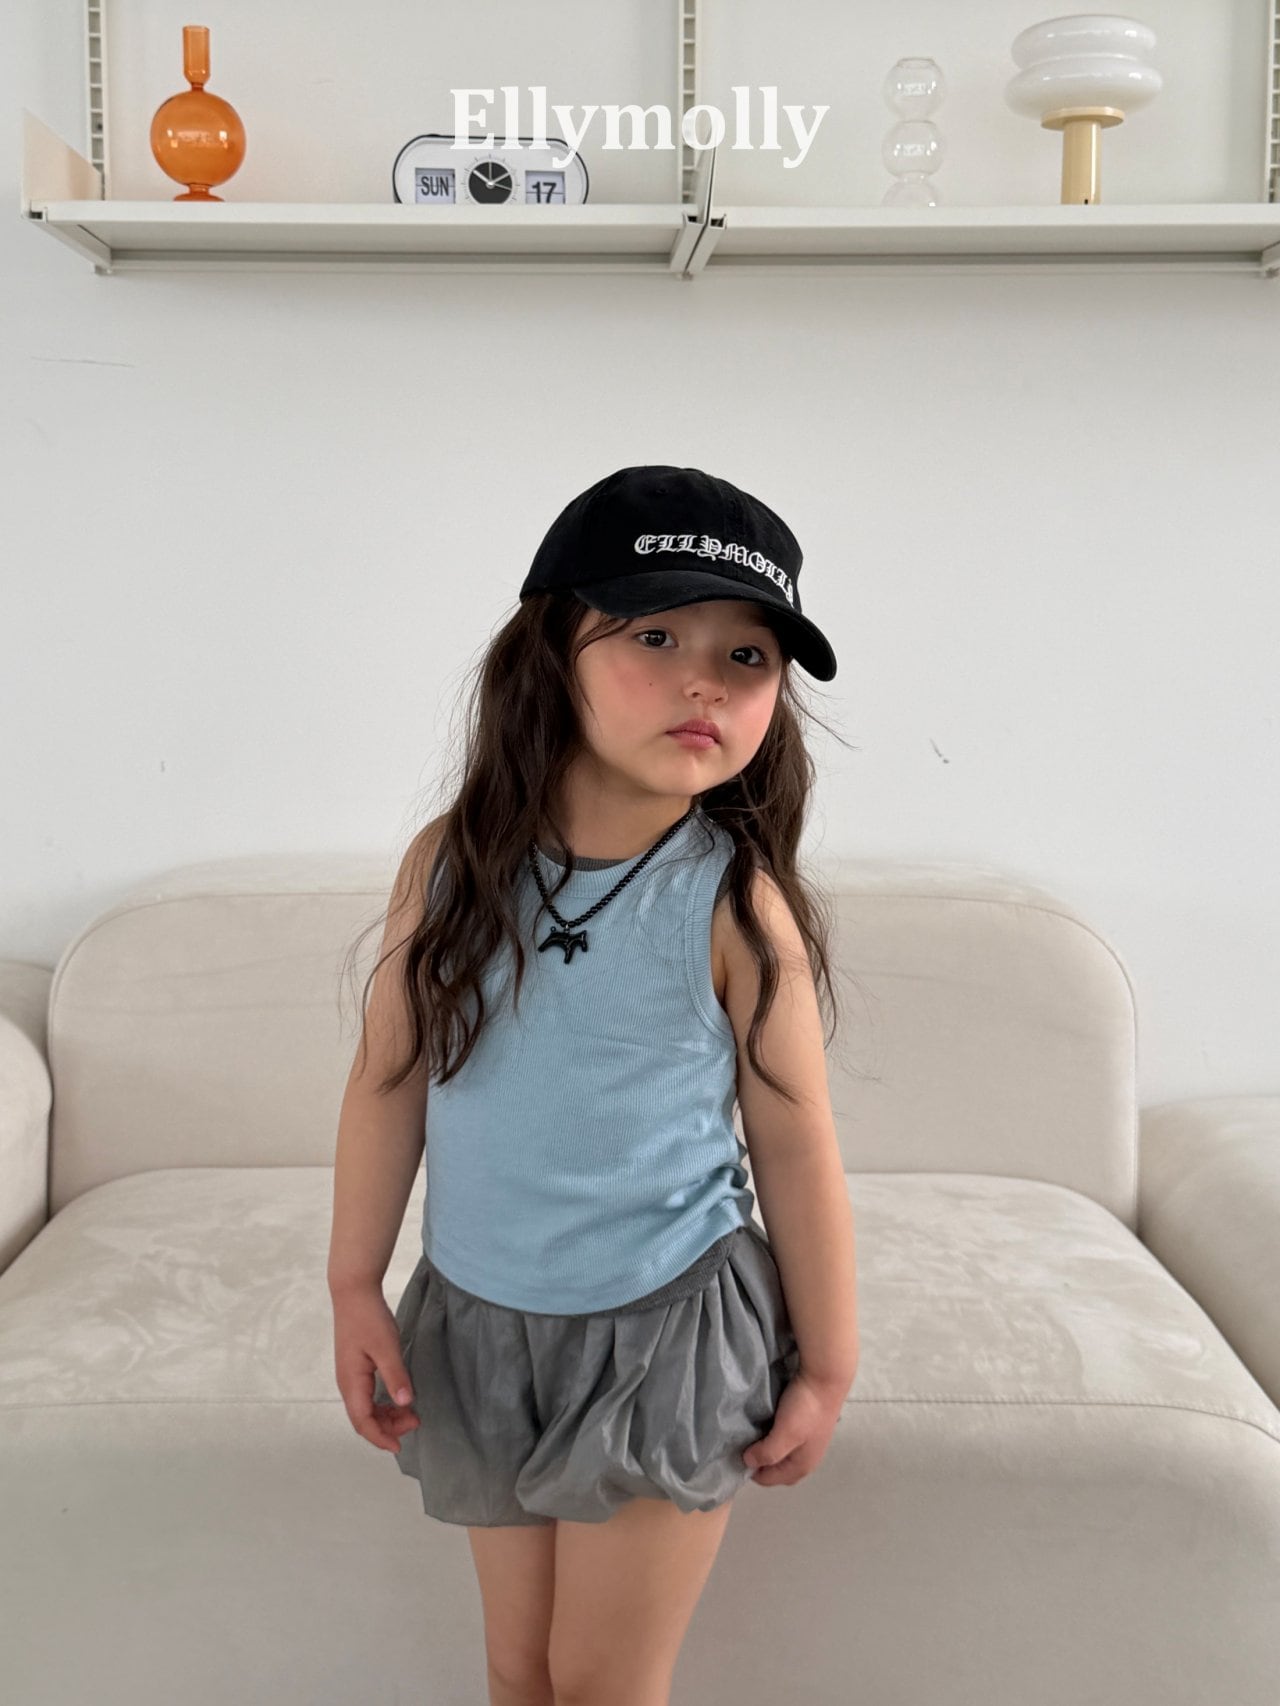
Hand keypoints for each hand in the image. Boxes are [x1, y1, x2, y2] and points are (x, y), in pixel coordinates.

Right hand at [331, 1283, 420, 1454]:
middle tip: (415, 1421)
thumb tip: (405, 1403)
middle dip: (388, 1427)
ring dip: (386, 1415)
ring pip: (366, 1408)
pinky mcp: (356, 1368)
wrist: (353, 1293)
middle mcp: (347, 1384)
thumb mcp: (387, 1346)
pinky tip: (398, 1398)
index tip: (399, 1446)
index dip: (380, 1437)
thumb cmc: (369, 1318)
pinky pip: (367, 1396)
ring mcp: (350, 1376)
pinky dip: (383, 1403)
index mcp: (352, 1382)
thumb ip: (396, 1375)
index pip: (362, 1421)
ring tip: (410, 1412)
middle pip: (364, 1418)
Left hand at [742, 1369, 849, 1487]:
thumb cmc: (805, 1409)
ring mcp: (811, 1442)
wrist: (826, 1378)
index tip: (738, 1455)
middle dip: (762, 1464)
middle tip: (745, 1447)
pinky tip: (768, 1426)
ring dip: (769, 1451)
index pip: (771, 1479)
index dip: (753, 1472)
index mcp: (802, 1466)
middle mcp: (808, 1458)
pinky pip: (789, 1441)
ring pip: (784, 1455)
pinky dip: (776, 1439)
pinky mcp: (809, 1427)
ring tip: (754, 1437)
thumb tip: (749, 1462)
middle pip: (780, 1470)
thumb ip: (767, 1452)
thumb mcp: (785, 1434)